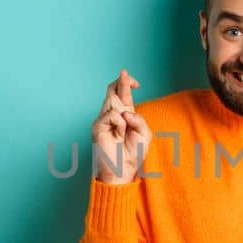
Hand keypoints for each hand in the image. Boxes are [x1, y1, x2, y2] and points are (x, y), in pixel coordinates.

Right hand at [91, 69, 151, 183]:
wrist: (123, 170)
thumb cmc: (133, 153)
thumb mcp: (144, 134)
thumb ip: (139, 119)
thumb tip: (125, 112)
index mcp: (124, 115)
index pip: (122, 94)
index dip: (126, 84)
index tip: (135, 82)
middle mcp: (112, 115)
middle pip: (112, 91)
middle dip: (120, 82)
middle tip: (124, 72)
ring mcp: (103, 120)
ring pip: (113, 102)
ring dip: (124, 113)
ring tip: (123, 133)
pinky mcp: (97, 126)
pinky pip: (112, 115)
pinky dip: (120, 123)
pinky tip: (118, 134)